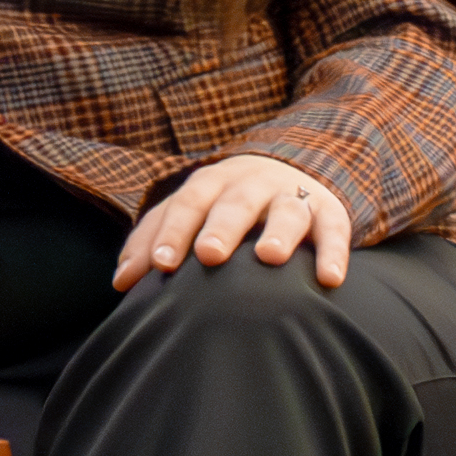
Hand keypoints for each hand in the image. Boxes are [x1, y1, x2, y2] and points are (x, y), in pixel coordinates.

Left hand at [119, 152, 353, 289]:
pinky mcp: (328, 212)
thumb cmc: (224, 206)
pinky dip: (334, 252)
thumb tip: (121, 283)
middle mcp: (252, 184)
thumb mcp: (190, 211)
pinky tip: (330, 279)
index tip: (161, 263)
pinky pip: (334, 230)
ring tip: (270, 257)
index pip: (188, 203)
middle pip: (235, 202)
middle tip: (208, 255)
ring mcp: (292, 195)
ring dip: (279, 231)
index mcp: (212, 183)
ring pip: (286, 210)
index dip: (174, 230)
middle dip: (221, 227)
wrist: (289, 173)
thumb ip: (153, 241)